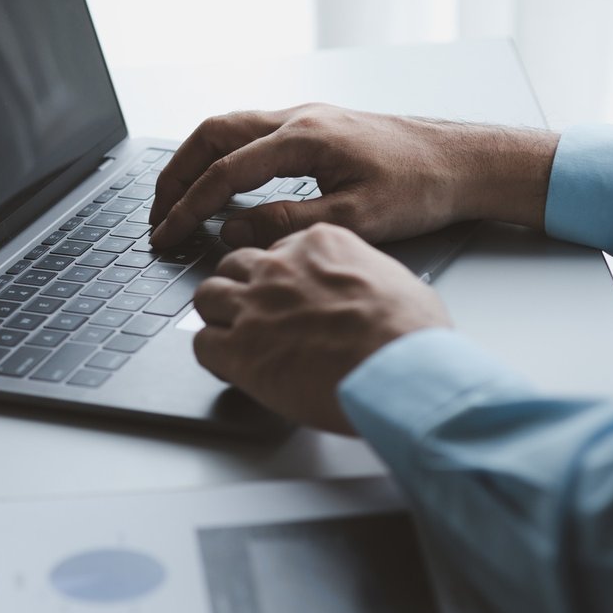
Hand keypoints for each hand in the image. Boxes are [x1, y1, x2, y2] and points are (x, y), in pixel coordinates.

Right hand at [149, 104, 557, 248]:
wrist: (464, 160)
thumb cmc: (421, 186)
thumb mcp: (355, 218)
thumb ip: (288, 224)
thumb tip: (233, 228)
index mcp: (303, 137)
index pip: (225, 172)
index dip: (189, 206)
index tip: (167, 234)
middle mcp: (298, 118)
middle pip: (211, 135)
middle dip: (175, 174)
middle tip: (156, 213)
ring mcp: (305, 117)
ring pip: (227, 128)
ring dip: (194, 161)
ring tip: (176, 198)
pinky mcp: (315, 126)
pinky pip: (249, 132)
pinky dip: (221, 154)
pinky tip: (221, 181)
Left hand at [191, 223, 450, 432]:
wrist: (398, 369)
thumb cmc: (409, 333)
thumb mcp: (394, 280)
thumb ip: (362, 276)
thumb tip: (364, 293)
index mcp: (318, 244)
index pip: (278, 249)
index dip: (279, 276)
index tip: (285, 293)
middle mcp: (279, 267)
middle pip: (236, 266)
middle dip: (241, 287)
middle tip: (255, 312)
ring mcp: (254, 305)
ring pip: (208, 296)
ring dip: (218, 315)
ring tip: (234, 336)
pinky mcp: (239, 348)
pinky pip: (202, 343)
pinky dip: (213, 355)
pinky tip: (230, 367)